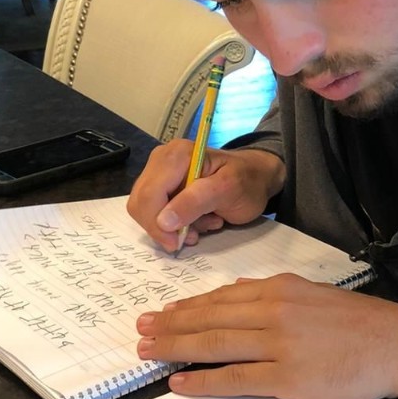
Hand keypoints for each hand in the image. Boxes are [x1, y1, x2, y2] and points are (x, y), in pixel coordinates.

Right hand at [127, 143, 285, 252]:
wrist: (255, 177)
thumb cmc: (247, 181)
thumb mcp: (228, 191)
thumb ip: (196, 202)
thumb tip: (164, 221)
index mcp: (176, 155)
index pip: (150, 194)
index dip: (157, 224)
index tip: (176, 243)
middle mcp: (161, 160)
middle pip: (141, 203)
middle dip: (164, 227)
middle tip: (193, 236)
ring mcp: (159, 173)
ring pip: (146, 211)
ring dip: (173, 227)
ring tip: (203, 225)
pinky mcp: (162, 186)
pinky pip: (155, 212)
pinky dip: (175, 224)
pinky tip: (198, 221)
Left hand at [136, 274, 397, 398]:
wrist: (397, 344)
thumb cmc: (358, 322)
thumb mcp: (312, 294)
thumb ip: (273, 294)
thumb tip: (236, 292)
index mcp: (279, 289)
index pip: (220, 297)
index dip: (185, 307)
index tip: (160, 313)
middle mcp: (273, 312)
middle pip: (209, 319)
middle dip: (170, 326)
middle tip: (140, 332)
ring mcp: (278, 346)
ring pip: (214, 345)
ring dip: (176, 349)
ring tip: (148, 353)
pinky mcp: (287, 379)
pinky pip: (235, 379)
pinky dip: (203, 381)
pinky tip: (179, 383)